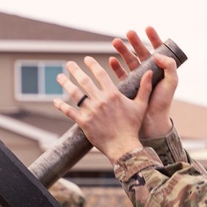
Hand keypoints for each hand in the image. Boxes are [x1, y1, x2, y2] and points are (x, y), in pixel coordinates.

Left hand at [54, 46, 178, 163]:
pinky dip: (61, 106)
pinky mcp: (84, 122)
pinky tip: (55, 101)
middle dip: (75, 70)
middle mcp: (100, 100)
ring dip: (65, 83)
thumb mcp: (140, 106)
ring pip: (75, 94)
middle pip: (84, 81)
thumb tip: (150, 72)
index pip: (100, 74)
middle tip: (68, 64)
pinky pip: (70, 112)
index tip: (86, 59)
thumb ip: (145, 88)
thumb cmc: (132, 127)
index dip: (92, 65)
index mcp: (112, 94)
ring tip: (59, 77)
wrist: (123, 146)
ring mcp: (91, 111)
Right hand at [108, 27, 172, 138]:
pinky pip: (120, 73)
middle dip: (134, 42)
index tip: (147, 28)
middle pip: (140, 53)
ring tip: (115, 42)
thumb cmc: (163, 103)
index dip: (153, 38)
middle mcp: (148, 72)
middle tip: (129, 33)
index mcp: (160, 69)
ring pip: (129, 61)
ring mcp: (137, 79)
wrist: (151, 122)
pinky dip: (116, 66)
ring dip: (122, 51)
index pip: (157, 49)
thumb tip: (157, 55)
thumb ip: (169, 67)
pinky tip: (112, 60)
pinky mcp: (127, 86)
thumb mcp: (171, 83)